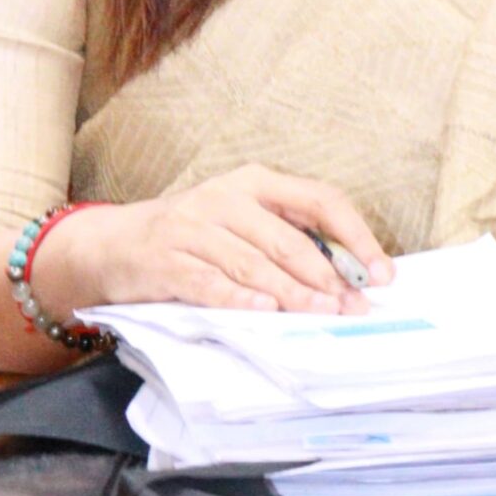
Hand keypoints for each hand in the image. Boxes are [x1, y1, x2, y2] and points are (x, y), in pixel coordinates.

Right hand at [32, 169, 393, 320]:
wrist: (114, 243)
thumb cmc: (193, 235)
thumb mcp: (240, 220)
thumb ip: (284, 237)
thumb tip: (347, 275)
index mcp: (254, 181)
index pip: (319, 199)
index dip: (354, 235)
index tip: (381, 272)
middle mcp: (226, 197)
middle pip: (288, 238)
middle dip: (326, 276)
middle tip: (354, 307)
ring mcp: (194, 226)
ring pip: (254, 262)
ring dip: (292, 293)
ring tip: (321, 314)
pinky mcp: (167, 259)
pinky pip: (209, 281)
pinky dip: (238, 298)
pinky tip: (264, 312)